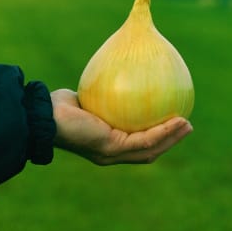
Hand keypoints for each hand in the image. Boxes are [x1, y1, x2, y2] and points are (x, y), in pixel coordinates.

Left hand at [50, 89, 192, 164]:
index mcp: (109, 143)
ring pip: (151, 149)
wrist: (44, 116)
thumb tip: (119, 76)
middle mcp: (112, 152)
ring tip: (188, 125)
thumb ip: (106, 94)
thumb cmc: (62, 106)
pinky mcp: (111, 148)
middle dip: (170, 140)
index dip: (158, 137)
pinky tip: (177, 121)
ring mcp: (112, 153)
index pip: (139, 144)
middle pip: (150, 151)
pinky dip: (163, 132)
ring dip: (171, 138)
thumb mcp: (90, 97)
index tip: (173, 123)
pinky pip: (144, 140)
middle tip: (187, 126)